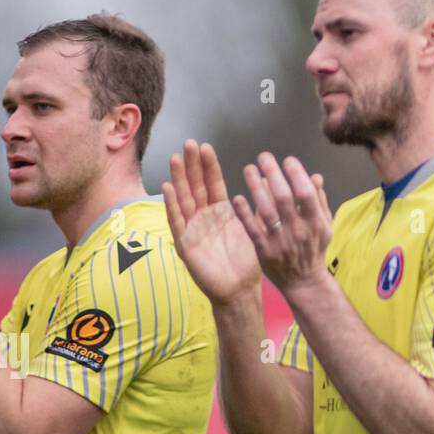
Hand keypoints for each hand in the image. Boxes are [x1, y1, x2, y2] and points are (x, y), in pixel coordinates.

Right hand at [163, 141, 261, 304]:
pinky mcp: (185, 244)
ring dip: (179, 179)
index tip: (205, 147)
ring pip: (184, 199)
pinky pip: (177, 222)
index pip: (213, 183)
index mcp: (220, 212)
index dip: (208, 166)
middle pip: (196, 186)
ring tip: (175, 158)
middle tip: (189, 143)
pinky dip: (171, 205)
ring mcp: (193, 229)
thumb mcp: (252, 228)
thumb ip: (255, 207)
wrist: (240, 290)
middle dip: (192, 165)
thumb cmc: (246, 263)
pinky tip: (167, 188)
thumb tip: (266, 182)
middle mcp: (204, 217)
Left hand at [231, 152, 332, 297]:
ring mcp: (281, 242)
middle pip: (284, 197)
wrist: (304, 282)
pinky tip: (238, 198)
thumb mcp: (323, 226)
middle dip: (273, 173)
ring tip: (249, 169)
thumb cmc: (313, 250)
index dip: (297, 174)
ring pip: (267, 211)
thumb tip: (316, 176)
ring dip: (256, 187)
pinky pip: (253, 230)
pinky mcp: (265, 251)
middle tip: (264, 157)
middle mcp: (299, 231)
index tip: (287, 160)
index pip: (306, 193)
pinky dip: (245, 214)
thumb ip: (319, 201)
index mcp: (315, 223)